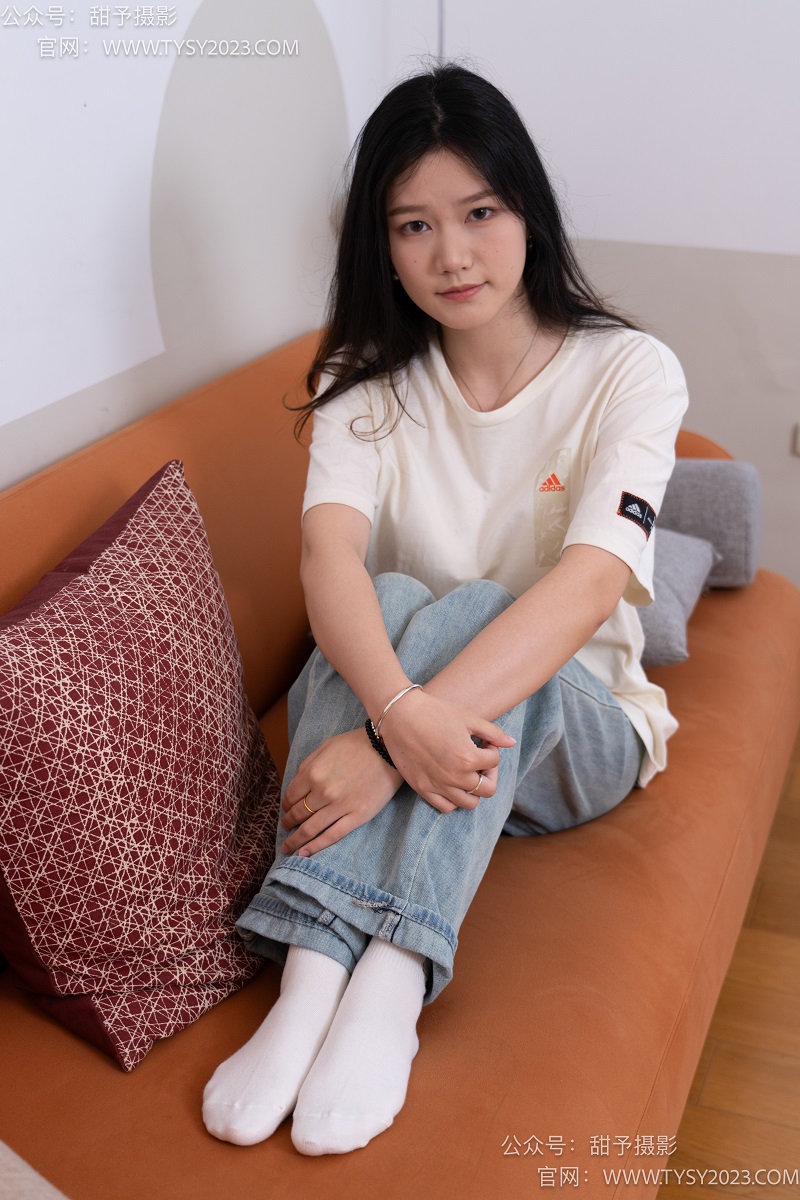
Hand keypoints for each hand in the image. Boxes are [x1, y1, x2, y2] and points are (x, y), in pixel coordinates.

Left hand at [280, 728, 401, 857]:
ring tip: (288, 847)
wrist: (388, 748)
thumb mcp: (326, 747)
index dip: (286, 805)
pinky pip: (331, 836)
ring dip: (295, 840)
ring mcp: (340, 806)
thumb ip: (307, 765)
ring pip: (310, 829)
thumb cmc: (356, 745)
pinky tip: (303, 853)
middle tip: (285, 828)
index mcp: (313, 773)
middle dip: (288, 823)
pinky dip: (315, 847)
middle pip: (298, 814)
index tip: (286, 809)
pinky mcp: (357, 816)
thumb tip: (295, 784)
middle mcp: (322, 792)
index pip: (291, 796)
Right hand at [378, 689, 514, 813]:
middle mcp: (456, 777)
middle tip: (480, 760)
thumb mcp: (468, 718)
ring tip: (467, 772)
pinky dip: (454, 799)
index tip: (482, 739)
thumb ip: (493, 733)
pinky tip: (452, 782)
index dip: (492, 748)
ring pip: (470, 803)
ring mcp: (439, 785)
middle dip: (489, 773)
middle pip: (487, 788)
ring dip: (474, 789)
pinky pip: (446, 807)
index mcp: (469, 758)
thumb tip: (511, 743)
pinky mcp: (423, 789)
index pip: (494, 761)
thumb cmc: (435, 712)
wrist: (400, 715)